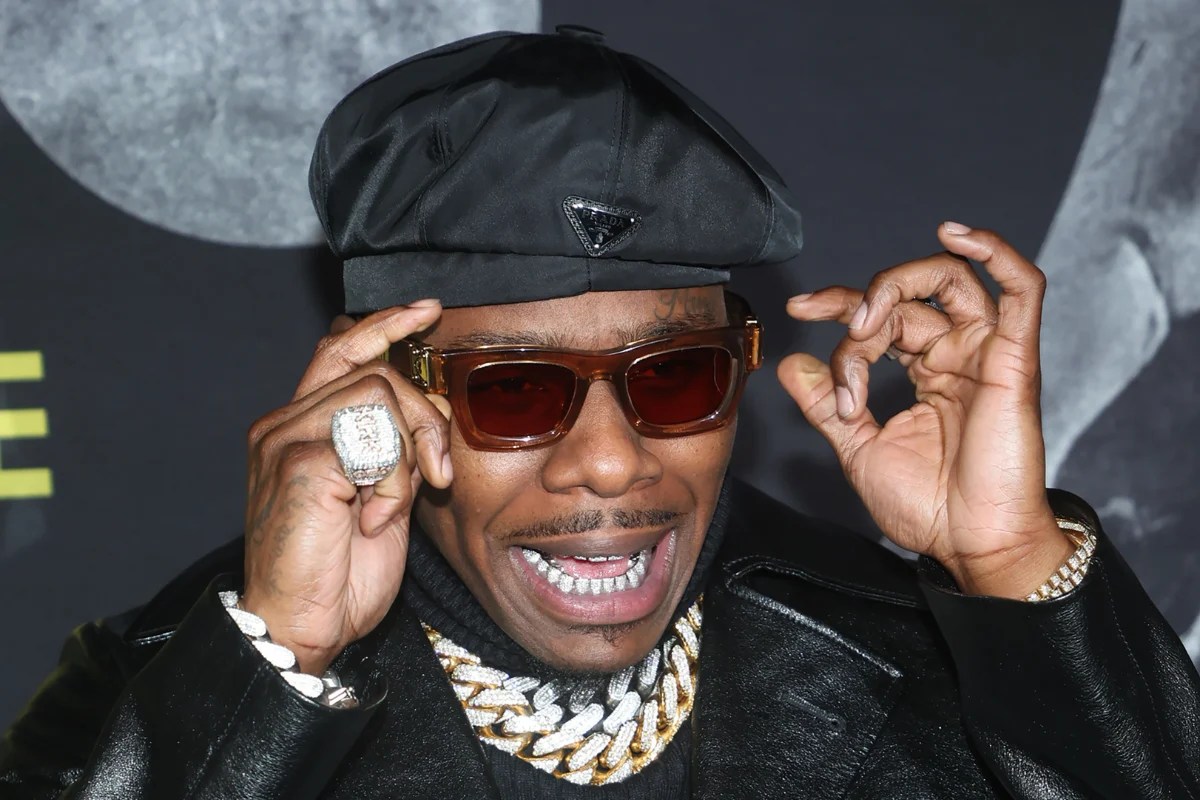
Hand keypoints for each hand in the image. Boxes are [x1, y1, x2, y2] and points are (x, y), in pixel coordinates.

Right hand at [241, 301, 450, 672]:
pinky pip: (374, 442)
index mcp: (299, 427)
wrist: (300, 628)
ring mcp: (285, 441)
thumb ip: (395, 447)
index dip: (385, 326)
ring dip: (407, 456)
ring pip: (377, 396)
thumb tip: (430, 406)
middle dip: (425, 414)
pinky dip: (393, 484)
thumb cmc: (338, 571)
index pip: (341, 351)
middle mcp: (283, 425)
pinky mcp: (298, 465)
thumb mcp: (381, 497)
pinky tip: (376, 520)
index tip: (426, 312)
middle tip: (437, 472)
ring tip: (391, 506)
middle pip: (374, 371)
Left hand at [779, 223, 1072, 598]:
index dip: (839, 304)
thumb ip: (825, 405)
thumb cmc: (930, 507)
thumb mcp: (858, 449)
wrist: (972, 545)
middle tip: (841, 357)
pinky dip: (996, 253)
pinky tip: (958, 236)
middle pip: (905, 297)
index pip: (881, 315)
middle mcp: (956, 352)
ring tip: (863, 322)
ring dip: (895, 287)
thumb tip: (791, 364)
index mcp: (926, 370)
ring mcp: (987, 352)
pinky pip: (1022, 289)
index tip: (799, 309)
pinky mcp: (1015, 359)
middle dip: (857, 314)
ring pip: (948, 280)